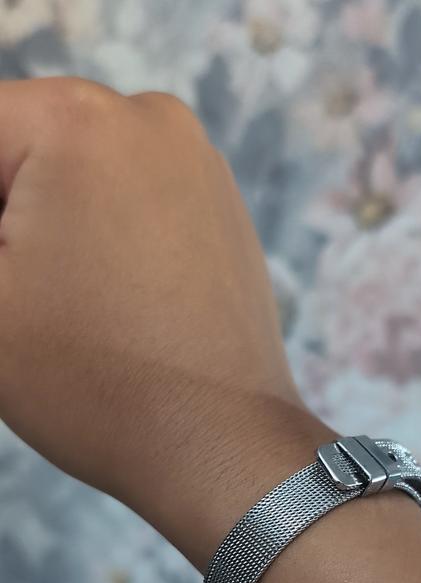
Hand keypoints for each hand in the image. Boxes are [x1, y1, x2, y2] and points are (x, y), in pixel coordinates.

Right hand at [0, 78, 327, 567]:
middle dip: (3, 219)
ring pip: (75, 173)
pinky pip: (132, 197)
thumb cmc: (95, 385)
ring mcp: (198, 162)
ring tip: (58, 304)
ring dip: (43, 226)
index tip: (7, 287)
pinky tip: (101, 299)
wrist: (220, 447)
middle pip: (22, 146)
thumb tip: (7, 234)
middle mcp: (148, 118)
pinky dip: (98, 233)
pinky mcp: (222, 208)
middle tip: (19, 296)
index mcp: (77, 121)